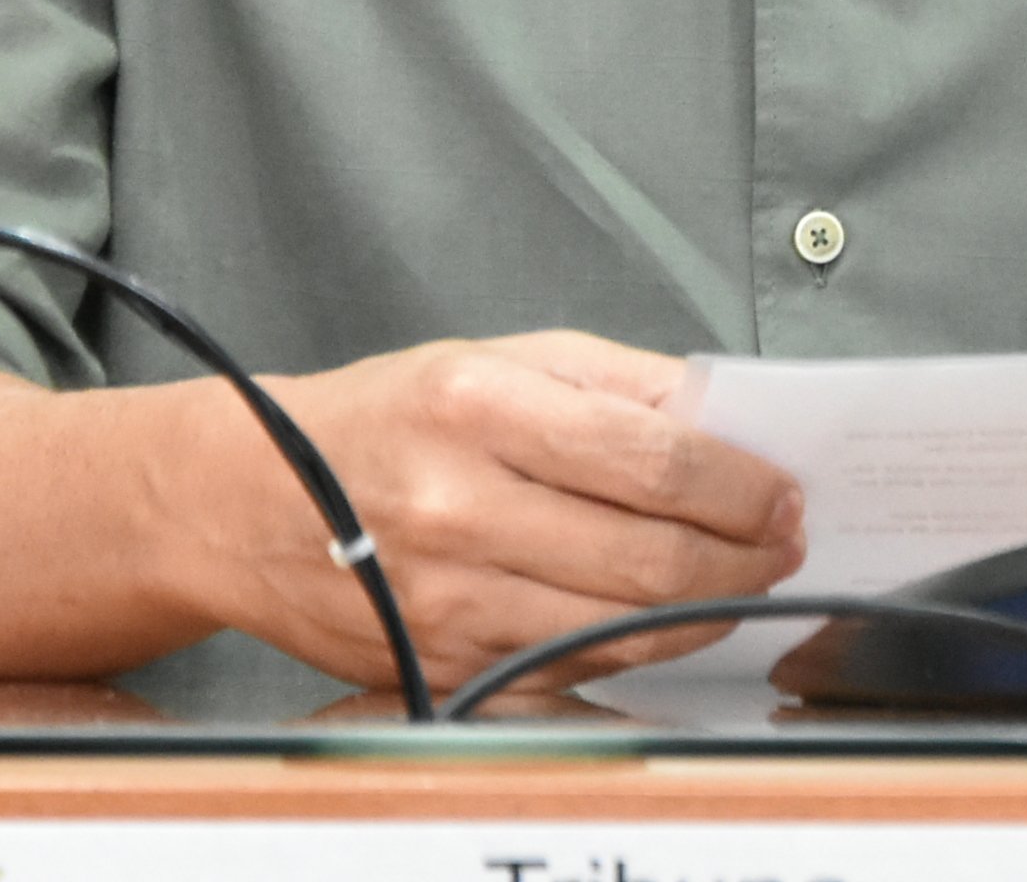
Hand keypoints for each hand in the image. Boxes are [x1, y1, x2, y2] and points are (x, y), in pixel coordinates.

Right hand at [231, 329, 803, 692]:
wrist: (243, 501)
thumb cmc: (382, 419)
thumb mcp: (497, 359)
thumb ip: (616, 384)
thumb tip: (725, 419)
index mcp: (480, 405)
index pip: (653, 456)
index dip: (741, 484)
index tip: (784, 489)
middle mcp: (460, 504)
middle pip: (650, 553)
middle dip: (745, 553)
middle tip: (783, 540)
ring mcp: (450, 596)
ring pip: (622, 624)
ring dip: (709, 607)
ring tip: (743, 578)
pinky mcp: (444, 660)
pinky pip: (573, 666)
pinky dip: (639, 646)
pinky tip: (668, 618)